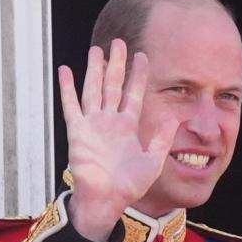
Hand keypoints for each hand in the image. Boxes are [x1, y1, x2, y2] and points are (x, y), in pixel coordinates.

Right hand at [56, 38, 176, 240]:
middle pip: (113, 86)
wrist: (108, 199)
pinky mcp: (78, 132)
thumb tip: (175, 120)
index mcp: (128, 127)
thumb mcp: (153, 161)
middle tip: (119, 42)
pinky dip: (68, 88)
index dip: (138, 75)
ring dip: (95, 70)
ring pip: (94, 90)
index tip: (143, 56)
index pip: (134, 94)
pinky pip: (72, 106)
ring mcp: (93, 125)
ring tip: (97, 50)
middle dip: (117, 64)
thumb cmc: (129, 186)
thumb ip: (161, 140)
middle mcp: (110, 122)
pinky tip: (66, 71)